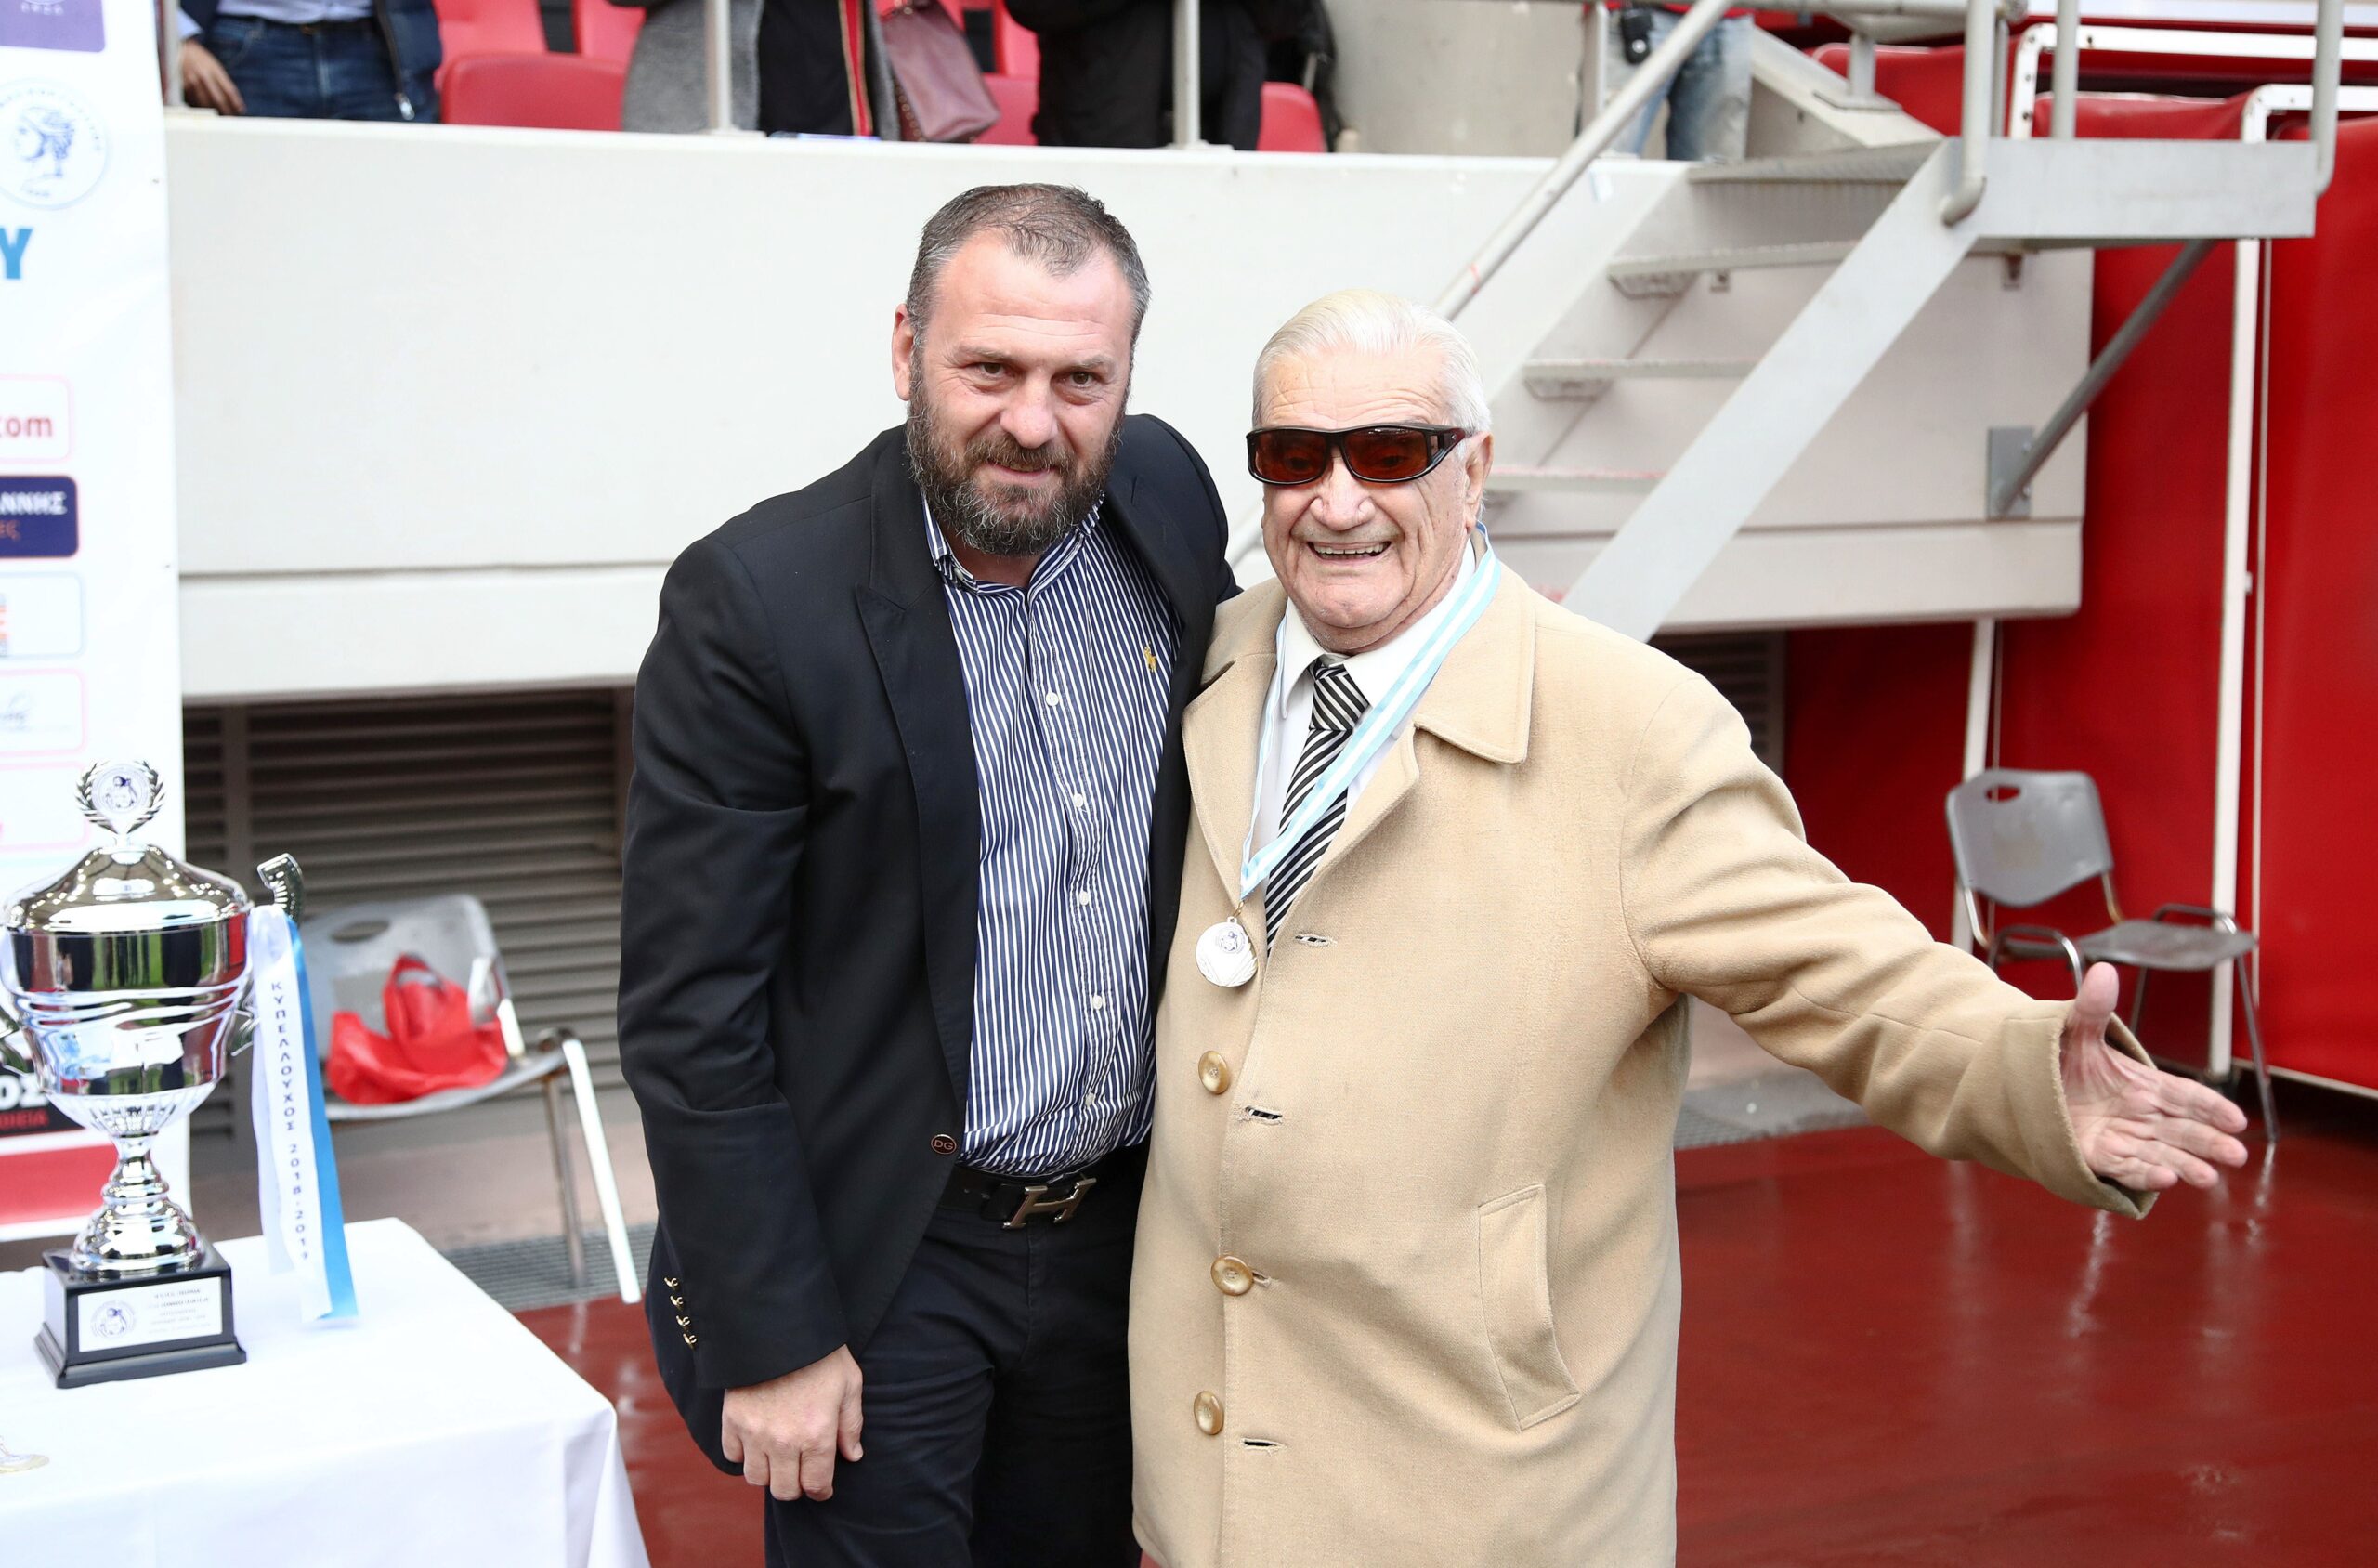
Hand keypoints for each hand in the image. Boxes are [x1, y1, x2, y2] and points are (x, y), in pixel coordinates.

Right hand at [180, 40, 244, 114]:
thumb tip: (235, 102)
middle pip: (218, 99)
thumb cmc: (201, 60)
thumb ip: (224, 82)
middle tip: (231, 118)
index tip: (241, 110)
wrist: (181, 50)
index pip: (229, 90)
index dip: (236, 102)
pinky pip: (192, 101)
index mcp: (215, 70)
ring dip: (213, 112)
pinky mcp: (182, 86)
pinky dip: (199, 108)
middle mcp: (204, 76)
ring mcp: (192, 81)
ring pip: (205, 103)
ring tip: (219, 117)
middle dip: (226, 111)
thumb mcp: (215, 66)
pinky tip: (204, 111)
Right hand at [721, 1344, 863, 1501]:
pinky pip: (733, 1456)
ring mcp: (755, 1433)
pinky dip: (743, 1454)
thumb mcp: (849, 1383)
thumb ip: (852, 1424)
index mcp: (817, 1434)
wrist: (778, 1325)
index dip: (821, 1491)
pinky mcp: (732, 1420)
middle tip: (800, 1472)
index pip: (815, 1485)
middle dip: (795, 1487)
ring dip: (769, 1473)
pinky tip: (756, 1440)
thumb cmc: (820, 1354)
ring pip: (757, 1478)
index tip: (821, 1487)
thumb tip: (853, 1455)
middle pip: (784, 1491)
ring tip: (778, 1457)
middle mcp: (784, 1441)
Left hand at [2062, 963, 2250, 1190]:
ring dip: (2187, 1165)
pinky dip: (2146, 1174)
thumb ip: (2093, 1008)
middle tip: (2236, 1154)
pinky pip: (2128, 1167)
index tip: (2235, 1119)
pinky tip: (2165, 1179)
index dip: (2212, 1107)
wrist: (2026, 1083)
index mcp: (2145, 1084)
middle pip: (2185, 1130)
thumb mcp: (2077, 1031)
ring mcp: (2125, 1137)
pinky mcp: (2101, 1156)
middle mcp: (2142, 1114)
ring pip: (2164, 1154)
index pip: (2186, 1096)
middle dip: (2210, 1143)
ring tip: (2207, 1177)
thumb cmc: (2062, 1058)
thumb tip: (2104, 971)